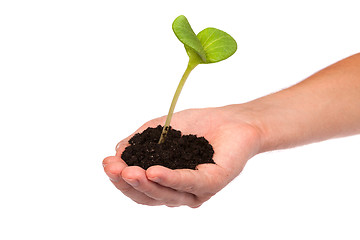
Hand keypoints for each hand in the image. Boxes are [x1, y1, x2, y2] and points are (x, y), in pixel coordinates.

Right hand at [103, 106, 261, 206]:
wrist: (231, 119)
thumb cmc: (198, 126)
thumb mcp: (160, 131)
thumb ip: (139, 143)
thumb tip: (116, 153)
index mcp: (166, 182)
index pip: (139, 187)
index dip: (120, 178)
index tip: (106, 163)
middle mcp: (179, 191)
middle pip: (149, 196)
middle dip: (128, 183)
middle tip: (114, 169)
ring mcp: (196, 190)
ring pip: (166, 194)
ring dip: (145, 183)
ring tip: (129, 171)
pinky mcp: (214, 183)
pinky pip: (190, 183)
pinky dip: (170, 178)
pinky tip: (154, 171)